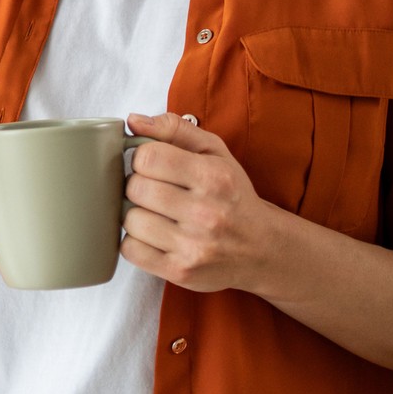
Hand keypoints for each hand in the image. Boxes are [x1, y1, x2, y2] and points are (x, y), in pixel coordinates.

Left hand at [119, 110, 286, 293]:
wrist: (262, 248)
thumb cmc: (231, 194)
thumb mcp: (214, 152)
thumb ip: (174, 129)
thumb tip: (133, 121)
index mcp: (213, 177)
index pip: (148, 157)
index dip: (143, 158)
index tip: (153, 165)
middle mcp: (206, 213)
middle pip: (136, 188)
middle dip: (138, 185)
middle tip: (154, 190)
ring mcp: (193, 247)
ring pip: (130, 220)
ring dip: (136, 214)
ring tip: (156, 214)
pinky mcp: (181, 272)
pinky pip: (130, 249)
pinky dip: (135, 241)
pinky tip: (154, 235)